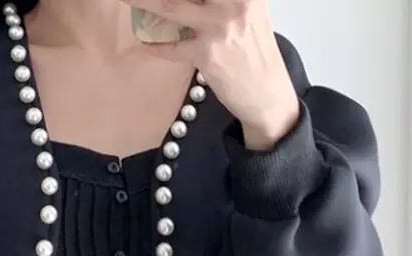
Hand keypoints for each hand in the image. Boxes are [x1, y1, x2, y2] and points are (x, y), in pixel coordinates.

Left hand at [122, 0, 300, 149]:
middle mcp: (234, 1)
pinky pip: (172, 47)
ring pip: (171, 7)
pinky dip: (156, 45)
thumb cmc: (254, 49)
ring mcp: (219, 27)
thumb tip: (187, 1)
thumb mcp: (249, 10)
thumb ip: (223, 0)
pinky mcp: (206, 54)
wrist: (267, 90)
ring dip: (144, 2)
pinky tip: (147, 42)